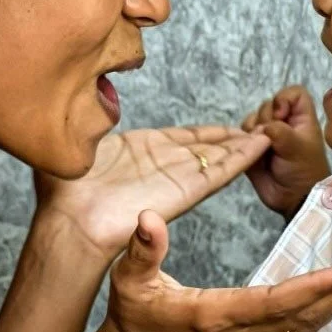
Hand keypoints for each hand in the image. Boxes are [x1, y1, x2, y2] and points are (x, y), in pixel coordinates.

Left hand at [35, 126, 271, 258]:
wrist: (69, 224)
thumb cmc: (63, 193)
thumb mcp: (76, 145)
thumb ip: (87, 125)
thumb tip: (86, 106)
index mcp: (138, 151)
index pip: (180, 139)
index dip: (205, 134)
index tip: (226, 127)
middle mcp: (160, 165)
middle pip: (204, 149)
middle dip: (229, 140)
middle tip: (257, 129)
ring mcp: (173, 179)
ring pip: (216, 159)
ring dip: (241, 147)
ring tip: (267, 136)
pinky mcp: (183, 192)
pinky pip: (217, 172)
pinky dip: (240, 159)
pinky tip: (259, 146)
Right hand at [96, 211, 331, 331]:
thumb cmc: (134, 321)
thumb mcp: (129, 281)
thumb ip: (142, 248)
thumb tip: (148, 216)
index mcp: (216, 314)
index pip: (276, 300)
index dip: (317, 287)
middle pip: (306, 311)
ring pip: (309, 322)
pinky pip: (300, 330)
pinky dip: (327, 311)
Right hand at [242, 86, 330, 219]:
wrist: (292, 199)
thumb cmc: (304, 171)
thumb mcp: (298, 148)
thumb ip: (281, 131)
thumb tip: (263, 126)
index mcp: (301, 119)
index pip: (293, 93)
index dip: (284, 99)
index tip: (281, 115)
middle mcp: (285, 123)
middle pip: (268, 104)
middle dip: (265, 117)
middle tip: (270, 136)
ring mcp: (268, 135)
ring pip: (253, 118)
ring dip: (253, 128)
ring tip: (260, 145)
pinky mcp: (253, 147)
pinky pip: (242, 134)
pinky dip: (243, 138)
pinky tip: (249, 149)